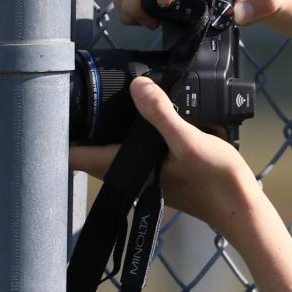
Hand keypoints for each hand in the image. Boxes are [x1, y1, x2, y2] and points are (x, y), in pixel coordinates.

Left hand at [68, 75, 261, 238]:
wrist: (241, 206)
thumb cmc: (215, 179)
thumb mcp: (190, 140)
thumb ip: (162, 114)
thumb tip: (139, 85)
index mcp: (126, 168)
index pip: (75, 157)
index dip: (58, 136)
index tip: (51, 109)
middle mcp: (129, 174)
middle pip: (88, 151)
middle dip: (79, 126)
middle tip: (72, 92)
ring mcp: (143, 174)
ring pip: (111, 148)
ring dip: (103, 128)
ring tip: (99, 97)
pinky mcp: (158, 170)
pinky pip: (132, 148)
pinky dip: (129, 131)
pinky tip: (143, 113)